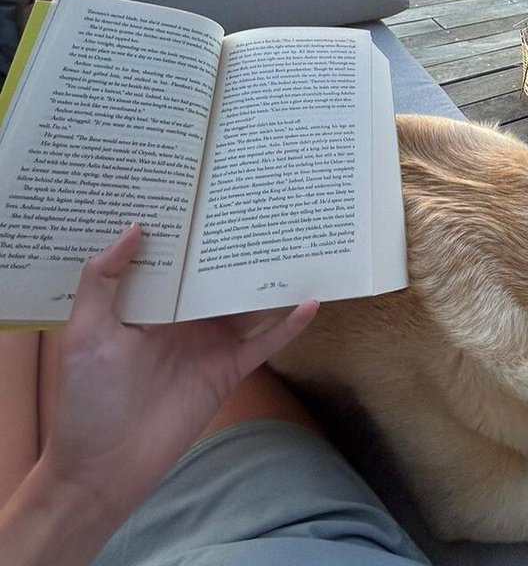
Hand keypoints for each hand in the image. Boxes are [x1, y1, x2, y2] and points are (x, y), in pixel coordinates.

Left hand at [39, 225, 317, 520]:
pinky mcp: (229, 369)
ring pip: (245, 300)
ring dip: (268, 277)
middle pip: (216, 272)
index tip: (204, 189)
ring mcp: (210, 341)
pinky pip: (266, 342)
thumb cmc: (86, 400)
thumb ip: (101, 280)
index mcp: (149, 303)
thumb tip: (137, 227)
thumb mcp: (84, 333)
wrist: (105, 468)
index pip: (174, 256)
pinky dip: (290, 323)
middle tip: (261, 202)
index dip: (187, 227)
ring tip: (296, 240)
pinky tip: (311, 300)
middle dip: (234, 244)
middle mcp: (183, 316)